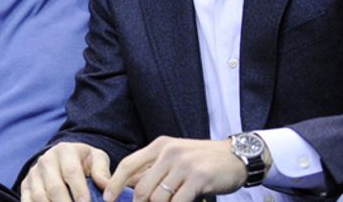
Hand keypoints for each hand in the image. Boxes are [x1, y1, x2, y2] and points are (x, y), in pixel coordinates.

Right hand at [20, 142, 111, 201]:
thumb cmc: (83, 161)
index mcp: (65, 151)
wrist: (62, 156)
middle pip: (54, 188)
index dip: (79, 191)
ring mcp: (34, 173)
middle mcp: (46, 160)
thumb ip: (102, 171)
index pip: (71, 172)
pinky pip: (27, 201)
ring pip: (40, 197)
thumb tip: (106, 186)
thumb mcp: (96, 158)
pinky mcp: (25, 185)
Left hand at [103, 137, 246, 201]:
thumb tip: (126, 186)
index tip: (107, 198)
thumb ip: (152, 169)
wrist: (235, 156)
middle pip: (142, 187)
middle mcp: (169, 152)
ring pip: (158, 197)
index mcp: (159, 145)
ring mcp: (184, 164)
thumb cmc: (201, 160)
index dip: (114, 183)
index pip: (128, 165)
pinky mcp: (199, 177)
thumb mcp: (174, 157)